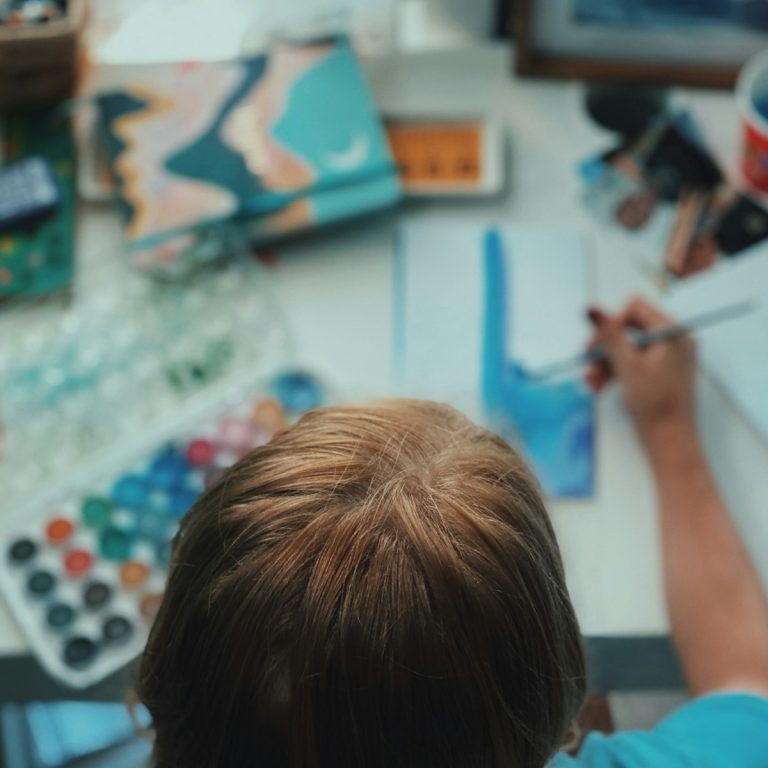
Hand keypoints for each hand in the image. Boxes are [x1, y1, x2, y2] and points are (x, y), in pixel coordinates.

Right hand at [584, 298, 696, 452]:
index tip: (596, 346)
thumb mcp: (627, 366)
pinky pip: (632, 362)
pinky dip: (615, 372)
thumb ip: (609, 335)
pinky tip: (600, 386)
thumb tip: (592, 309)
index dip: (611, 325)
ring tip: (593, 382)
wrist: (670, 441)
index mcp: (672, 333)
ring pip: (626, 348)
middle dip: (605, 348)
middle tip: (589, 364)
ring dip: (606, 363)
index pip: (634, 309)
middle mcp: (672, 341)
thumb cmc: (656, 406)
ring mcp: (667, 357)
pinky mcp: (659, 372)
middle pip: (628, 329)